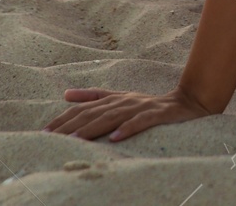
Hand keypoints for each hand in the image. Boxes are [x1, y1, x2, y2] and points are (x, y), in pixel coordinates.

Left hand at [45, 87, 212, 141]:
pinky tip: (115, 138)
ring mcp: (142, 106)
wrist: (190, 101)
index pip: (84, 108)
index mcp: (115, 98)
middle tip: (52, 139)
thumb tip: (65, 94)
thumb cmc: (152, 105)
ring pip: (113, 117)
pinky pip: (142, 121)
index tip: (44, 132)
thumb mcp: (122, 99)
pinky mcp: (159, 113)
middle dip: (71, 126)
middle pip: (94, 113)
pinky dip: (128, 128)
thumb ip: (95, 96)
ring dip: (93, 128)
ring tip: (74, 140)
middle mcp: (126, 100)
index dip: (64, 118)